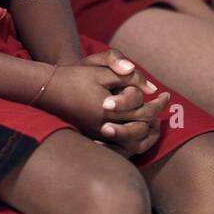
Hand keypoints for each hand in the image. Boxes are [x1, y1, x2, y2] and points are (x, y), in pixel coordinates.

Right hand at [39, 50, 169, 154]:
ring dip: (146, 129)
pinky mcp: (92, 138)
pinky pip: (119, 145)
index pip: (143, 111)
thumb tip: (152, 89)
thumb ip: (128, 75)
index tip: (166, 95)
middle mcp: (104, 126)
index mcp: (108, 109)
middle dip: (155, 115)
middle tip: (164, 104)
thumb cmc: (75, 75)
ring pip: (131, 141)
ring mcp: (97, 135)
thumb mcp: (101, 68)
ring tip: (153, 116)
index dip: (158, 104)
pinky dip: (132, 136)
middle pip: (140, 128)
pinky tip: (137, 124)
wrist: (47, 89)